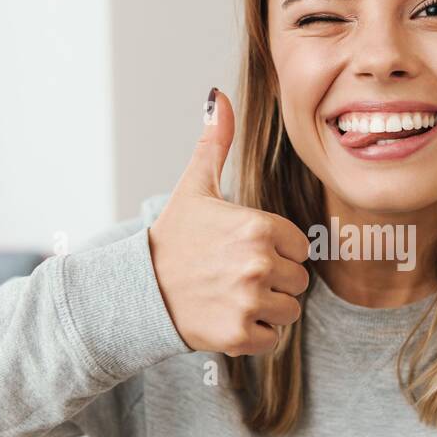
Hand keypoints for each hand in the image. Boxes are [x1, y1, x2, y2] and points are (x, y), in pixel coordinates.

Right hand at [148, 88, 310, 356]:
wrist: (137, 290)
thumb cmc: (173, 238)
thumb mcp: (195, 187)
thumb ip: (216, 143)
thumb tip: (218, 96)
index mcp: (259, 227)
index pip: (300, 247)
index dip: (277, 251)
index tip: (244, 251)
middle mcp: (259, 264)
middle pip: (298, 281)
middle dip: (274, 282)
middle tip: (235, 277)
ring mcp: (249, 301)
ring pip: (289, 311)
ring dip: (267, 310)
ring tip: (231, 297)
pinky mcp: (239, 335)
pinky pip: (272, 339)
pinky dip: (254, 335)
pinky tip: (227, 318)